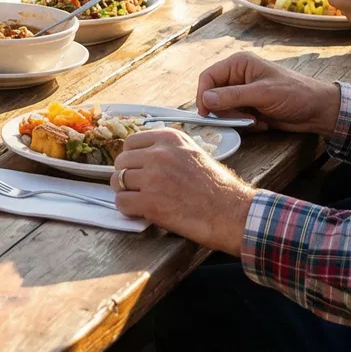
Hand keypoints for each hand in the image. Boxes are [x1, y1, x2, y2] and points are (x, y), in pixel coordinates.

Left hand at [112, 127, 253, 253]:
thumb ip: (168, 150)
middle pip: (121, 162)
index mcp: (169, 139)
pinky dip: (128, 210)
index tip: (137, 170)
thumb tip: (141, 156)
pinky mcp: (150, 202)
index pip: (130, 143)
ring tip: (140, 201)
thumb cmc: (217, 187)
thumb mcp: (193, 153)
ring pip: (118, 181)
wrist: (232, 213)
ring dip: (126, 193)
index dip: (131, 159)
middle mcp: (159, 154)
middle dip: (125, 177)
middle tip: (137, 189)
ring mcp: (153, 177)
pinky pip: (122, 203)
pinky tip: (141, 212)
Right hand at [196, 52, 340, 133]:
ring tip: (257, 121)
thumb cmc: (294, 94)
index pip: (208, 77)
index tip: (206, 114)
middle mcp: (238, 76)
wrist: (317, 110)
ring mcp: (243, 93)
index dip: (203, 95)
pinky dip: (246, 124)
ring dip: (237, 119)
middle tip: (242, 119)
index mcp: (239, 64)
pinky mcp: (249, 108)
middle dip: (226, 111)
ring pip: (223, 110)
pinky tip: (262, 123)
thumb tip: (205, 100)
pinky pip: (235, 118)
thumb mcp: (263, 94)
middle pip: (213, 96)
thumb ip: (232, 97)